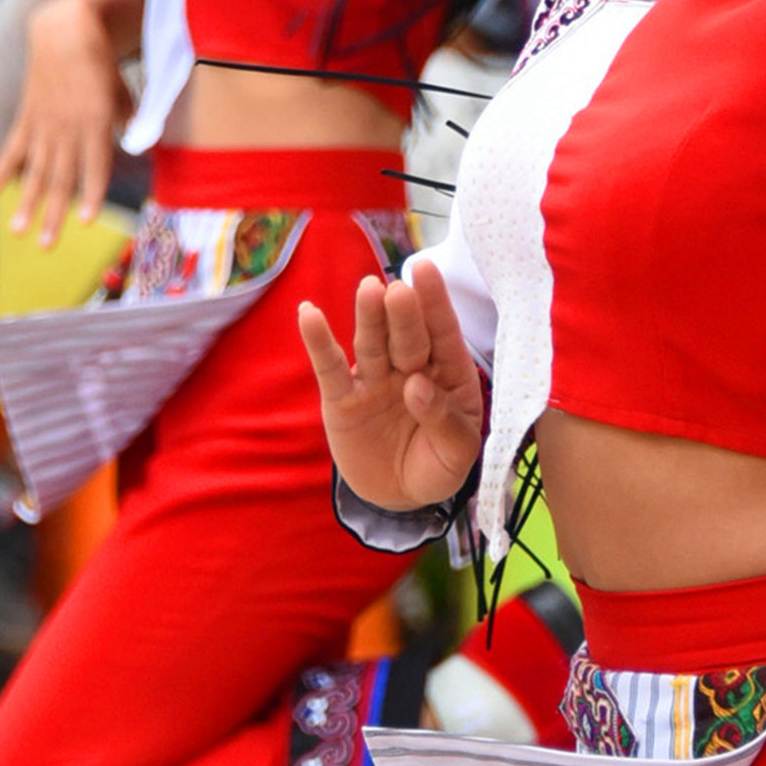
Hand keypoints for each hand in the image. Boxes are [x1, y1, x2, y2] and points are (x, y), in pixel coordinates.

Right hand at [0, 0, 127, 246]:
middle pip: (60, 176)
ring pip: (34, 170)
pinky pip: (11, 149)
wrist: (65, 29)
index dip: (92, 192)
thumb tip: (138, 145)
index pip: (95, 164)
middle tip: (46, 245)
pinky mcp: (27, 118)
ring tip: (18, 231)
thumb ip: (131, 118)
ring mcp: (43, 124)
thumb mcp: (123, 90)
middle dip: (53, 213)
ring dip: (26, 202)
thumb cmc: (102, 63)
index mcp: (95, 120)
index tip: (87, 220)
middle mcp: (67, 127)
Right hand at [298, 253, 484, 510]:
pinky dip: (319, 342)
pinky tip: (308, 315)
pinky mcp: (342, 399)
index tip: (426, 271)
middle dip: (403, 314)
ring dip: (368, 318)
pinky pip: (330, 369)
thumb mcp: (457, 453)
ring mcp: (375, 379)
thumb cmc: (437, 465)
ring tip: (368, 290)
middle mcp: (410, 368)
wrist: (399, 495)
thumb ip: (444, 420)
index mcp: (448, 374)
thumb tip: (417, 387)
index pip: (443, 335)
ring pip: (372, 344)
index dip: (435, 303)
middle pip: (407, 337)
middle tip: (397, 291)